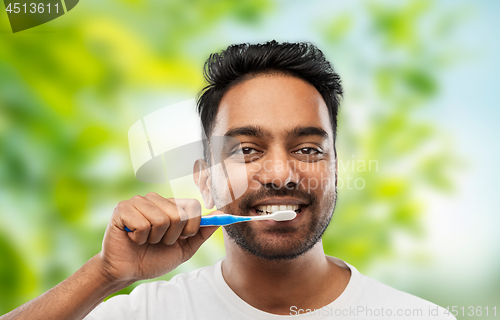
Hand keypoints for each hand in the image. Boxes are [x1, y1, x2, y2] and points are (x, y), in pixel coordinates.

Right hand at [97, 193, 219, 282]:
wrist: (127, 271)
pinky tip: (133, 238)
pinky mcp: (122, 208)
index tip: (181, 237)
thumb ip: (202, 232)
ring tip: (145, 240)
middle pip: (179, 214)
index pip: (193, 205)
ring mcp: (138, 201)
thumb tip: (221, 214)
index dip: (192, 226)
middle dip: (171, 236)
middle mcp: (156, 199)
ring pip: (161, 220)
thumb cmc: (154, 258)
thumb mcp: (184, 248)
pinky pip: (142, 224)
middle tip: (158, 241)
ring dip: (155, 238)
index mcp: (171, 205)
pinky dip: (139, 238)